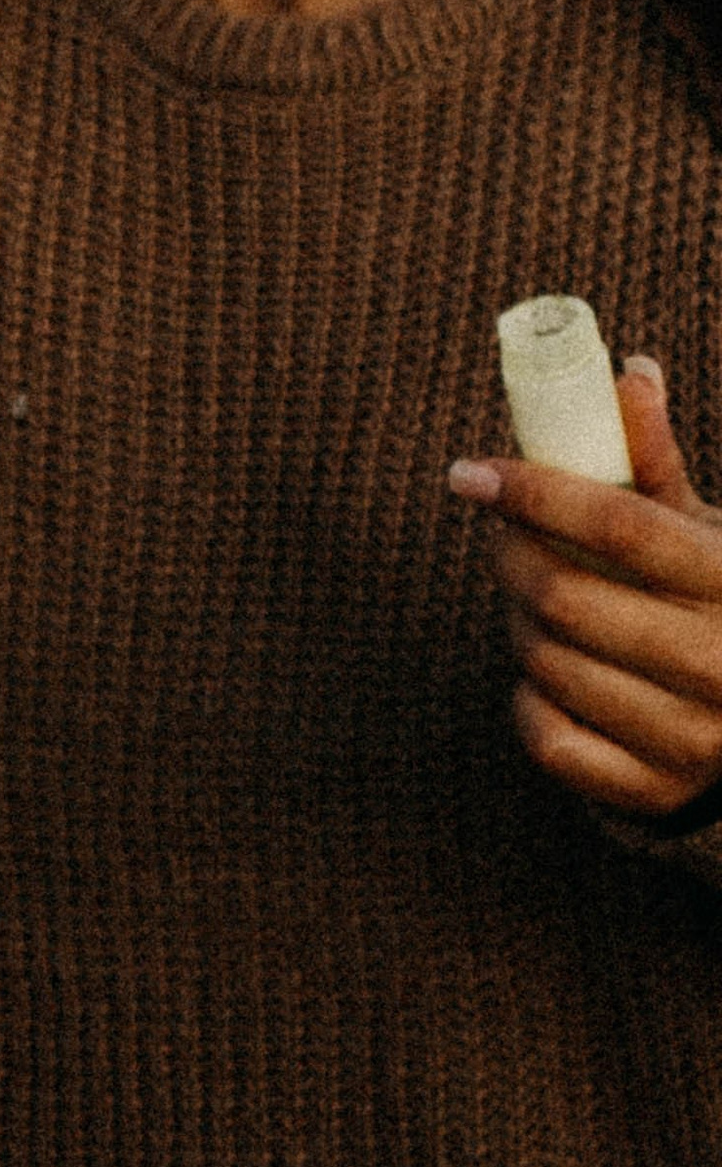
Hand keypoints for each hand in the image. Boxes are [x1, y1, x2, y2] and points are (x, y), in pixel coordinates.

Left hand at [449, 359, 721, 820]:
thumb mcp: (706, 533)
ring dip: (515, 620)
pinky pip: (551, 740)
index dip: (535, 491)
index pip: (621, 527)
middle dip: (511, 554)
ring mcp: (694, 740)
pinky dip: (527, 699)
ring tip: (527, 598)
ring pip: (549, 663)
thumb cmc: (720, 602)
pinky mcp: (659, 793)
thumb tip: (628, 373)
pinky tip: (541, 672)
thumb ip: (659, 464)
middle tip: (500, 535)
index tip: (470, 472)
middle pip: (567, 597)